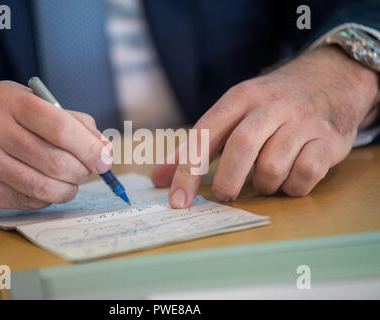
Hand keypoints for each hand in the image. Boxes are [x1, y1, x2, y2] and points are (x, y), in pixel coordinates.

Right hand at [0, 81, 111, 208]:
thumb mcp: (26, 100)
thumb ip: (69, 120)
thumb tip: (103, 147)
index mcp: (10, 102)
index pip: (61, 128)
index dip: (90, 147)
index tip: (104, 159)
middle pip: (56, 163)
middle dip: (82, 172)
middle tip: (86, 170)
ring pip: (44, 189)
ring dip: (68, 189)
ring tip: (69, 181)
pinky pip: (27, 203)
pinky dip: (46, 198)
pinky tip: (44, 186)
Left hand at [152, 46, 378, 207]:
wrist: (329, 78)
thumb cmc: (269, 104)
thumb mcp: (231, 112)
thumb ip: (195, 147)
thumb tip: (159, 179)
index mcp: (240, 98)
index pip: (205, 135)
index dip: (188, 171)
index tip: (177, 201)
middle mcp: (270, 107)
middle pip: (240, 148)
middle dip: (227, 181)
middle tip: (226, 194)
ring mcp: (302, 122)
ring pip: (273, 167)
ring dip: (263, 185)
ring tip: (264, 179)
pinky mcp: (328, 140)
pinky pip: (305, 175)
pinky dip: (292, 186)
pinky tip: (289, 179)